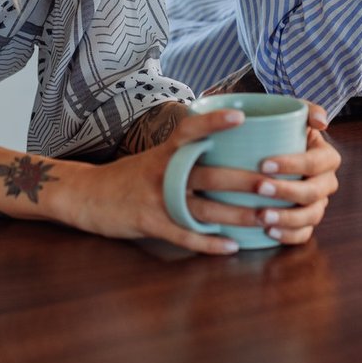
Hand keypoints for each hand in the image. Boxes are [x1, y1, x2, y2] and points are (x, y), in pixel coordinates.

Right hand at [61, 103, 339, 254]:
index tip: (241, 116)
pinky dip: (210, 242)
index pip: (191, 130)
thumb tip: (227, 148)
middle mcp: (163, 172)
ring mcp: (157, 199)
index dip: (214, 122)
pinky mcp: (150, 223)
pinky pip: (185, 235)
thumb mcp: (155, 157)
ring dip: (237, 215)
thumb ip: (186, 154)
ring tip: (266, 218)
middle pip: (209, 175)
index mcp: (165, 151)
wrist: (87, 196)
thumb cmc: (129, 175)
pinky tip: (233, 246)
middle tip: (274, 184)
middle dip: (244, 181)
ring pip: (204, 208)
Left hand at [183, 102, 338, 246]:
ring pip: (311, 216)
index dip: (293, 164)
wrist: (263, 148)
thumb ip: (306, 109)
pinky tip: (268, 232)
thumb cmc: (277, 131)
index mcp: (325, 157)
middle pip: (315, 192)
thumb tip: (322, 122)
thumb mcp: (290, 114)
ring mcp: (317, 204)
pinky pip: (304, 234)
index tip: (264, 163)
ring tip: (262, 217)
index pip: (315, 162)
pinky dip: (289, 235)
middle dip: (288, 192)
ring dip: (288, 218)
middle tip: (260, 188)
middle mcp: (325, 182)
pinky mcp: (305, 222)